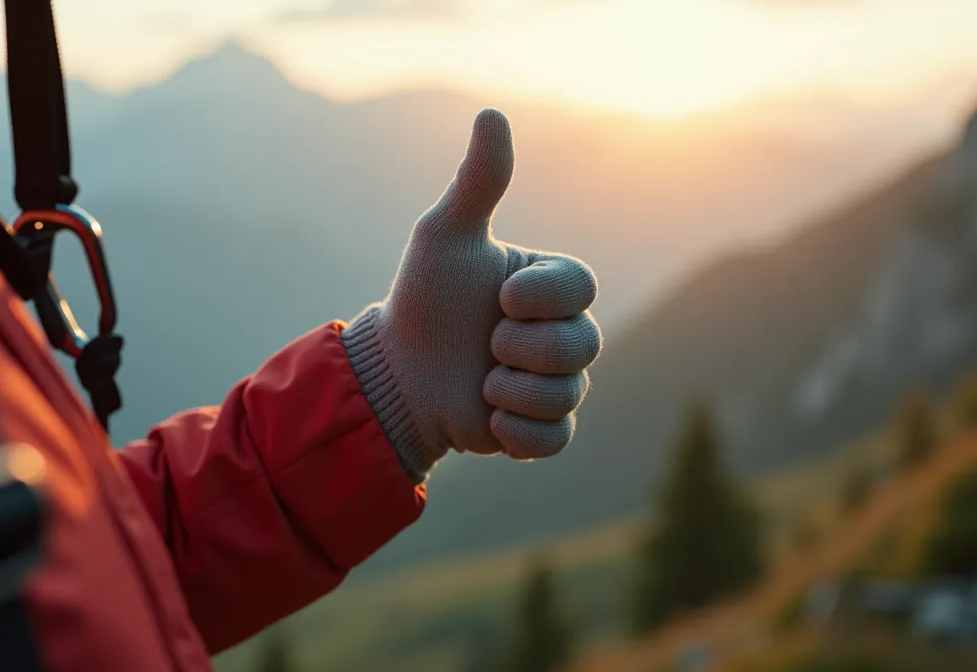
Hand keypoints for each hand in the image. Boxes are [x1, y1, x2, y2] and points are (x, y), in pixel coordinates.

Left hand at [341, 109, 602, 481]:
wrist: (393, 373)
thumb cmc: (423, 299)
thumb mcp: (446, 237)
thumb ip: (478, 182)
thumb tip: (492, 112)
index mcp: (552, 286)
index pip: (581, 289)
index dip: (537, 299)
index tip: (496, 297)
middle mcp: (563, 333)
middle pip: (583, 345)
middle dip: (521, 348)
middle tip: (484, 345)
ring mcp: (555, 384)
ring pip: (568, 394)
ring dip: (510, 390)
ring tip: (479, 380)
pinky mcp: (540, 430)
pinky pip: (556, 439)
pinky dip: (516, 433)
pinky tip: (486, 415)